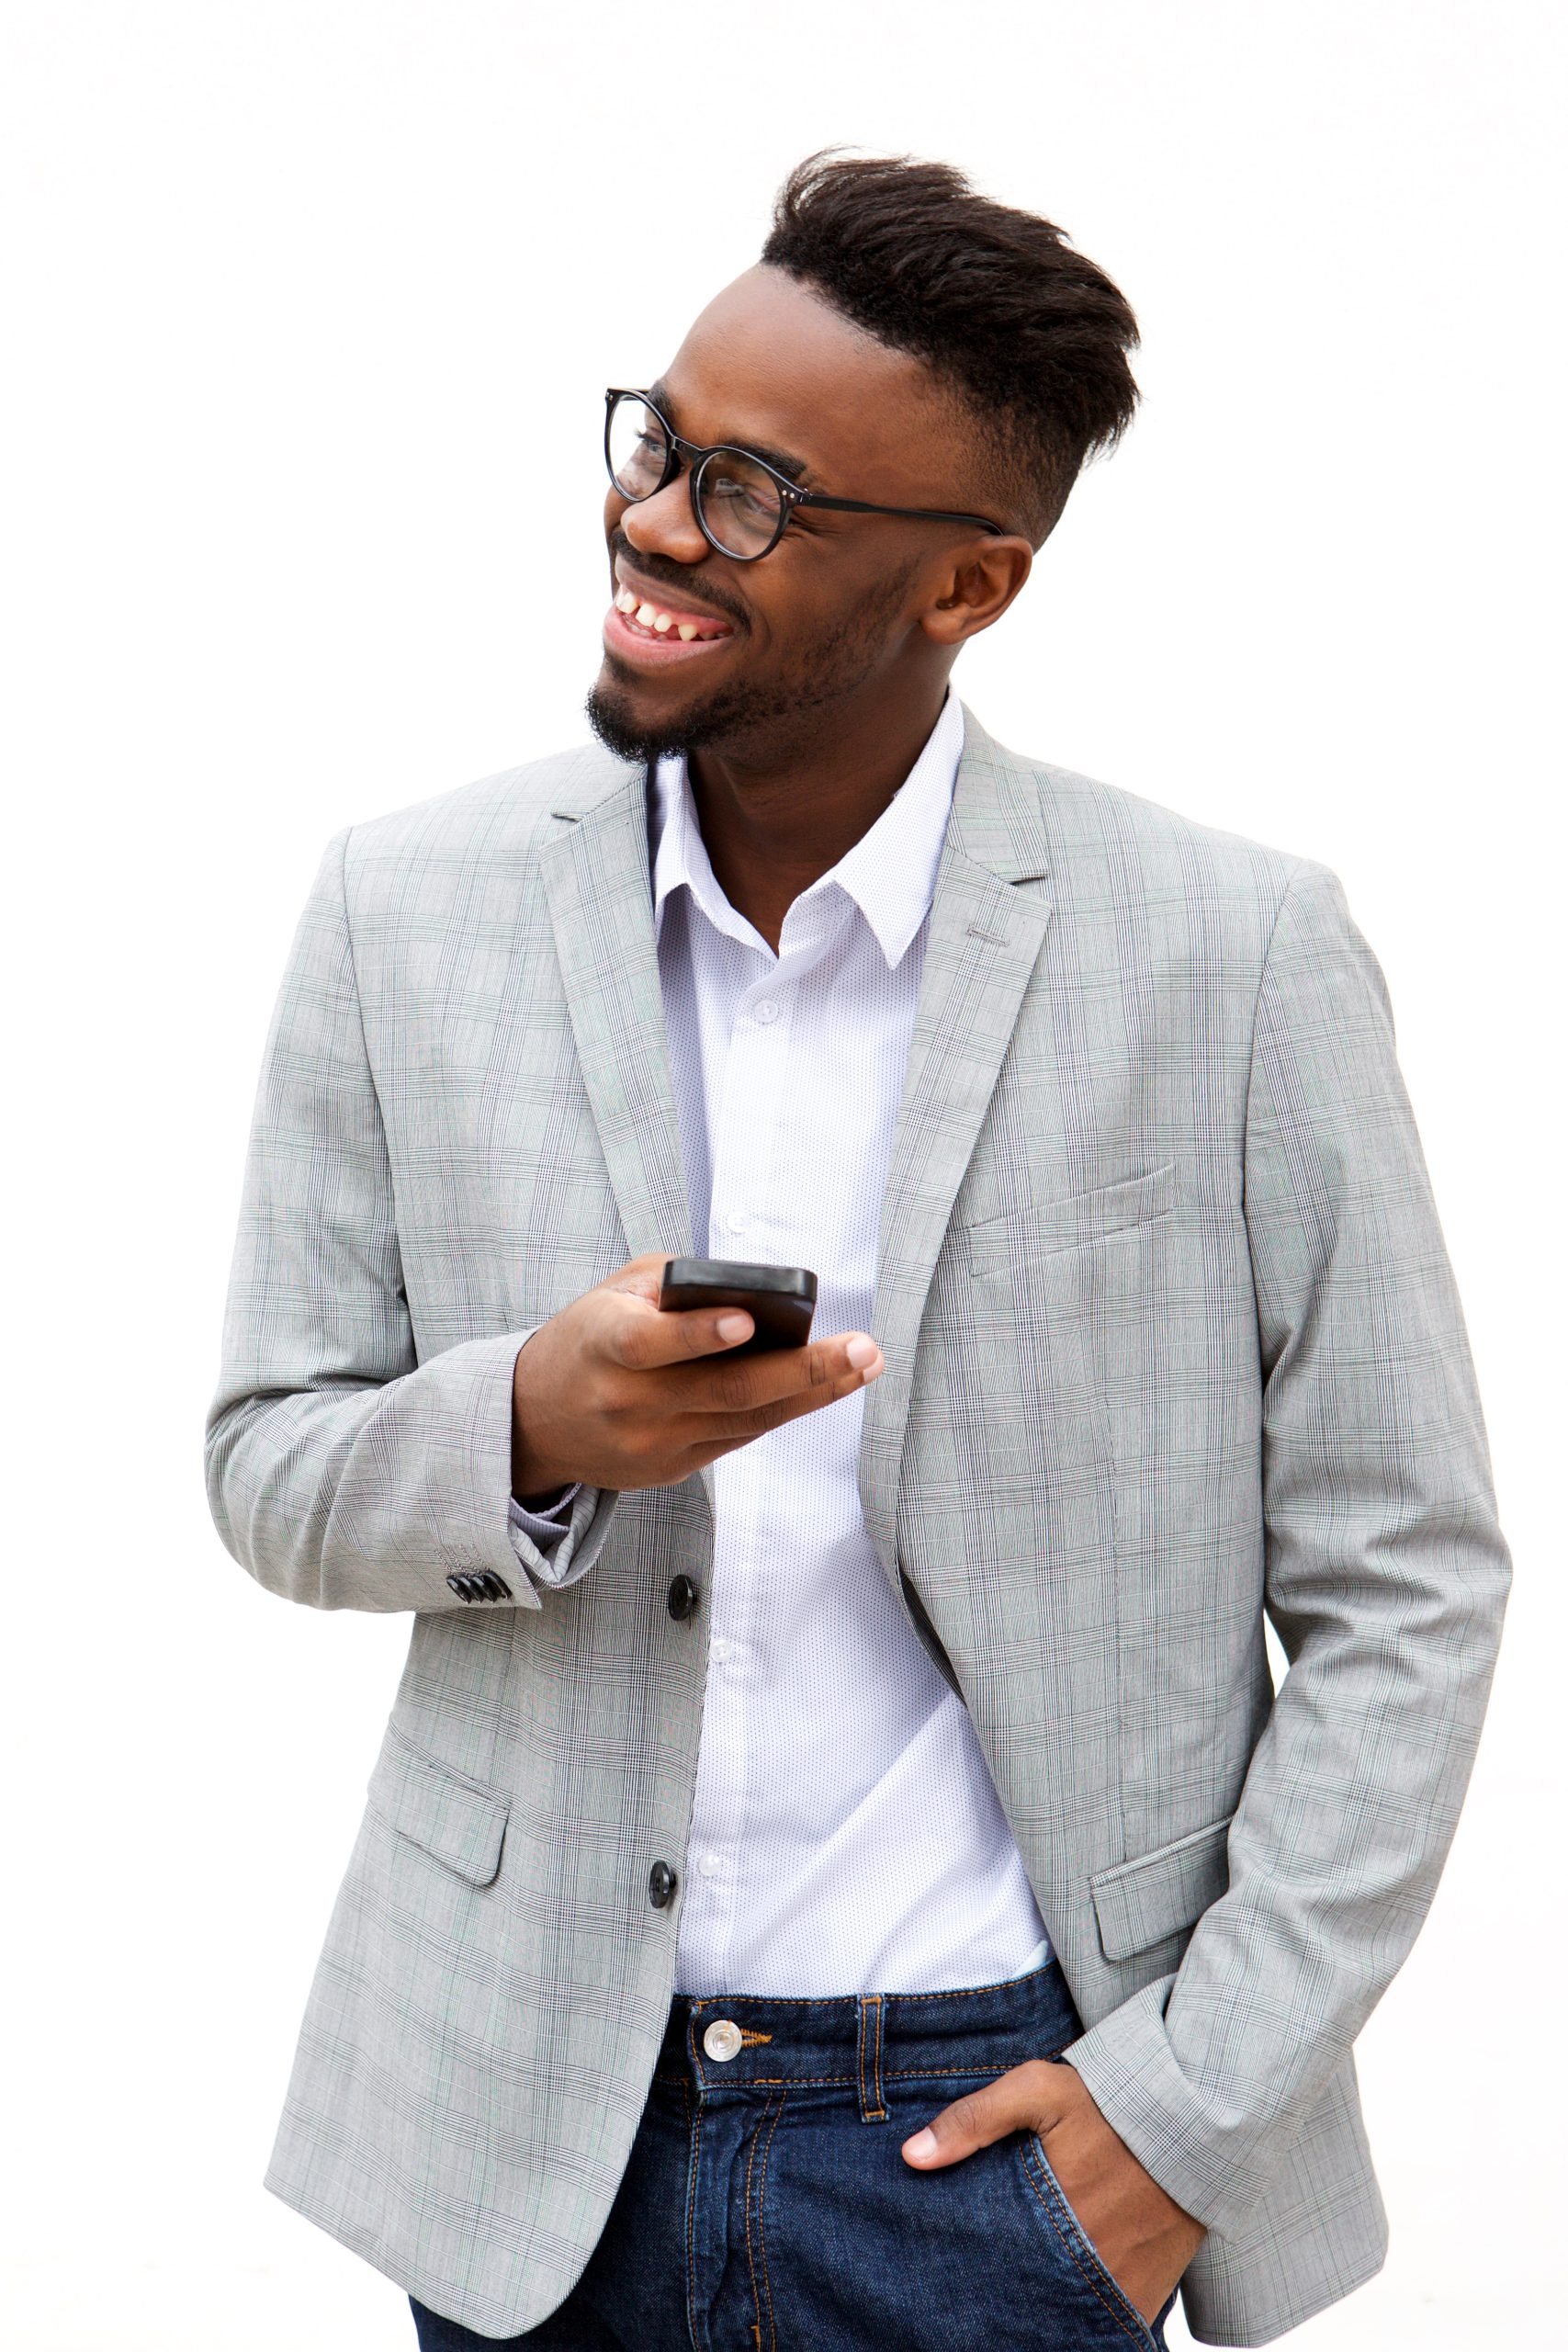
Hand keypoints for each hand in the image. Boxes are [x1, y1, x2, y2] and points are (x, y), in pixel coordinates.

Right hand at [511, 1252, 884, 1499]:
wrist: (536, 1419)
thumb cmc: (588, 1338)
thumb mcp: (614, 1293)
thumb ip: (677, 1286)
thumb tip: (754, 1293)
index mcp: (605, 1344)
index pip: (651, 1342)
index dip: (698, 1334)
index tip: (747, 1322)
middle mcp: (629, 1400)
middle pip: (725, 1390)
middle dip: (802, 1370)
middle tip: (860, 1348)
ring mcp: (651, 1442)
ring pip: (746, 1419)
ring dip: (813, 1392)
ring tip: (863, 1364)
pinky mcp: (670, 1468)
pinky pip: (739, 1436)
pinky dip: (783, 1410)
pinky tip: (824, 1387)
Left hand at [902, 2056, 1204, 2327]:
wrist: (1198, 2115)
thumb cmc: (1111, 2100)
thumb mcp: (1038, 2088)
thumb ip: (974, 2120)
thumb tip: (912, 2156)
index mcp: (1052, 2208)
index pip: (992, 2260)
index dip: (967, 2271)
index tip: (947, 2273)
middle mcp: (1086, 2255)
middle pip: (1024, 2294)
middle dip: (1000, 2294)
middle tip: (978, 2288)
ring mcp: (1119, 2281)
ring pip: (1062, 2313)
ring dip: (1039, 2305)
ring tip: (1015, 2295)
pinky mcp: (1147, 2291)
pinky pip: (1106, 2321)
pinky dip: (1083, 2316)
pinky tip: (1059, 2298)